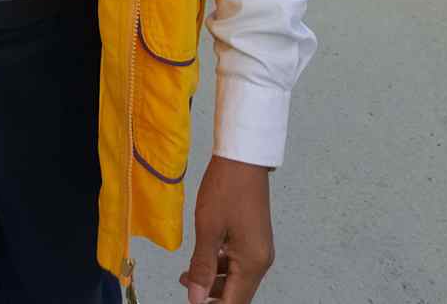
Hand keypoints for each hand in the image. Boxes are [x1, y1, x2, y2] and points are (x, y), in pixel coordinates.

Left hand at [180, 156, 273, 302]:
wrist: (243, 156)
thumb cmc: (226, 188)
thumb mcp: (208, 228)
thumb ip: (202, 267)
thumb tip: (196, 298)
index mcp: (252, 263)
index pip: (233, 303)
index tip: (193, 303)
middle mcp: (260, 260)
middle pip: (236, 293)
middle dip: (211, 295)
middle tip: (185, 286)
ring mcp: (259, 248)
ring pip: (236, 278)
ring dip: (213, 279)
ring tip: (187, 273)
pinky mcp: (254, 237)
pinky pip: (238, 261)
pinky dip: (220, 264)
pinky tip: (203, 257)